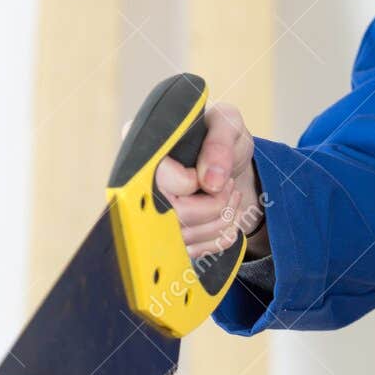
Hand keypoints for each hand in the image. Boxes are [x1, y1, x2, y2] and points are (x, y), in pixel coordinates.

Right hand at [152, 102, 264, 260]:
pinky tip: (228, 216)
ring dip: (222, 220)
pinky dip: (222, 237)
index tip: (214, 173)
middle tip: (228, 186)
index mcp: (148, 151)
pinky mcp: (170, 235)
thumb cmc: (223, 134)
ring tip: (231, 196)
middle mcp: (142, 185)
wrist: (231, 157)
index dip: (192, 182)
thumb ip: (219, 144)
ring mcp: (154, 214)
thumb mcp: (227, 124)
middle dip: (214, 206)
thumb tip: (211, 182)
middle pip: (175, 216)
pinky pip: (195, 251)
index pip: (159, 181)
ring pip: (187, 237)